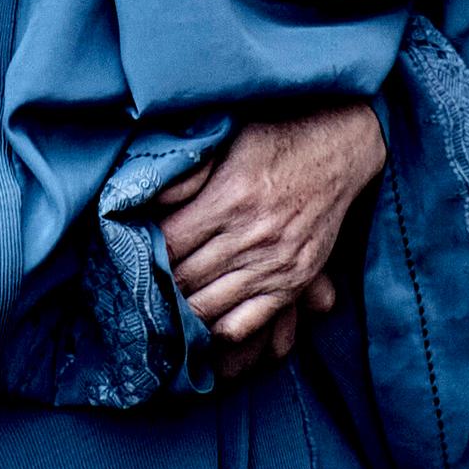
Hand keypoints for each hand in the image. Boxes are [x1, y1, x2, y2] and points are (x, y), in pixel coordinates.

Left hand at [153, 102, 386, 372]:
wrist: (339, 148)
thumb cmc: (277, 139)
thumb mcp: (227, 139)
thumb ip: (188, 173)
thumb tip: (147, 197)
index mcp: (229, 199)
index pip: (171, 244)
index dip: (145, 254)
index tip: (128, 256)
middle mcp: (251, 236)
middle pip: (186, 278)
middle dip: (157, 286)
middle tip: (136, 291)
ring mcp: (275, 263)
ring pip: (212, 306)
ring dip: (182, 312)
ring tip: (160, 314)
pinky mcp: (295, 279)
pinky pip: (251, 320)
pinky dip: (222, 330)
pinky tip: (203, 327)